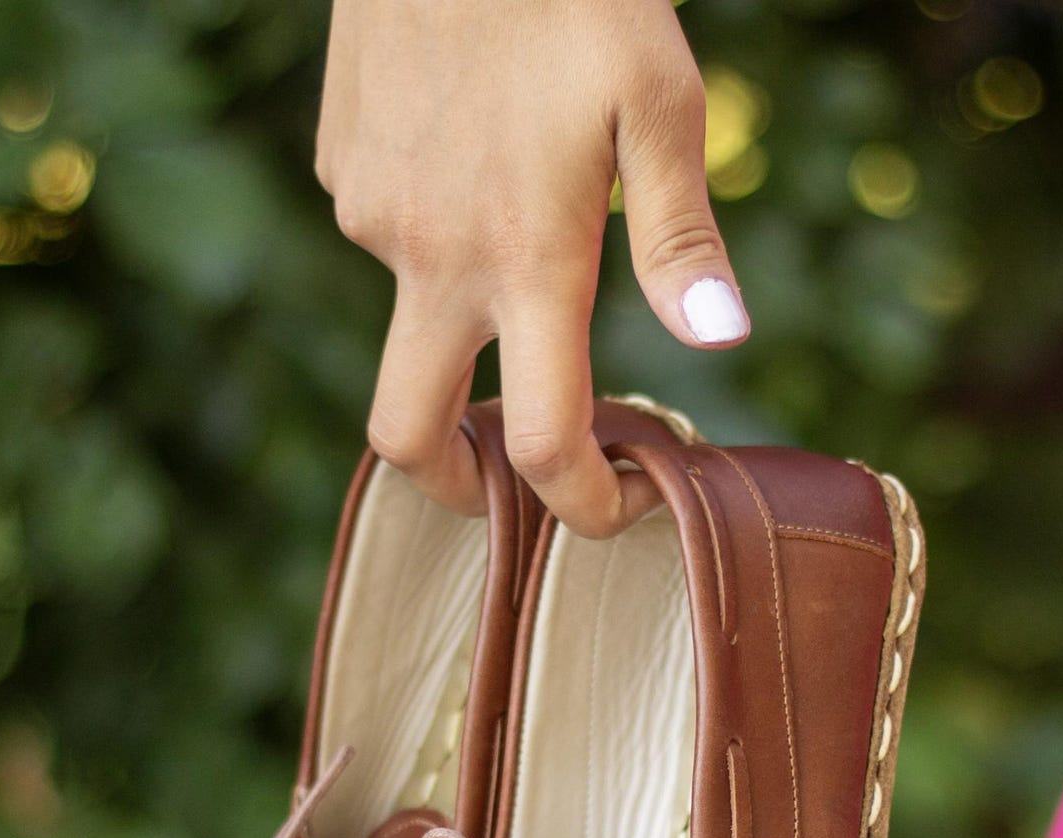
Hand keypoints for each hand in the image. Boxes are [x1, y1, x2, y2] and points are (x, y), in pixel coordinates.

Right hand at [316, 0, 747, 537]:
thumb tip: (720, 340)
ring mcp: (375, 216)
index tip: (609, 512)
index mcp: (527, 258)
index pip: (544, 440)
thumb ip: (681, 236)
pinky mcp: (342, 170)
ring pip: (411, 312)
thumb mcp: (658, 100)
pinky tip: (470, 152)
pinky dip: (432, 228)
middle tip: (496, 483)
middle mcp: (435, 258)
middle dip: (452, 483)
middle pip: (406, 433)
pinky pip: (388, 232)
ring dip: (461, 309)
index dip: (580, 504)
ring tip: (517, 207)